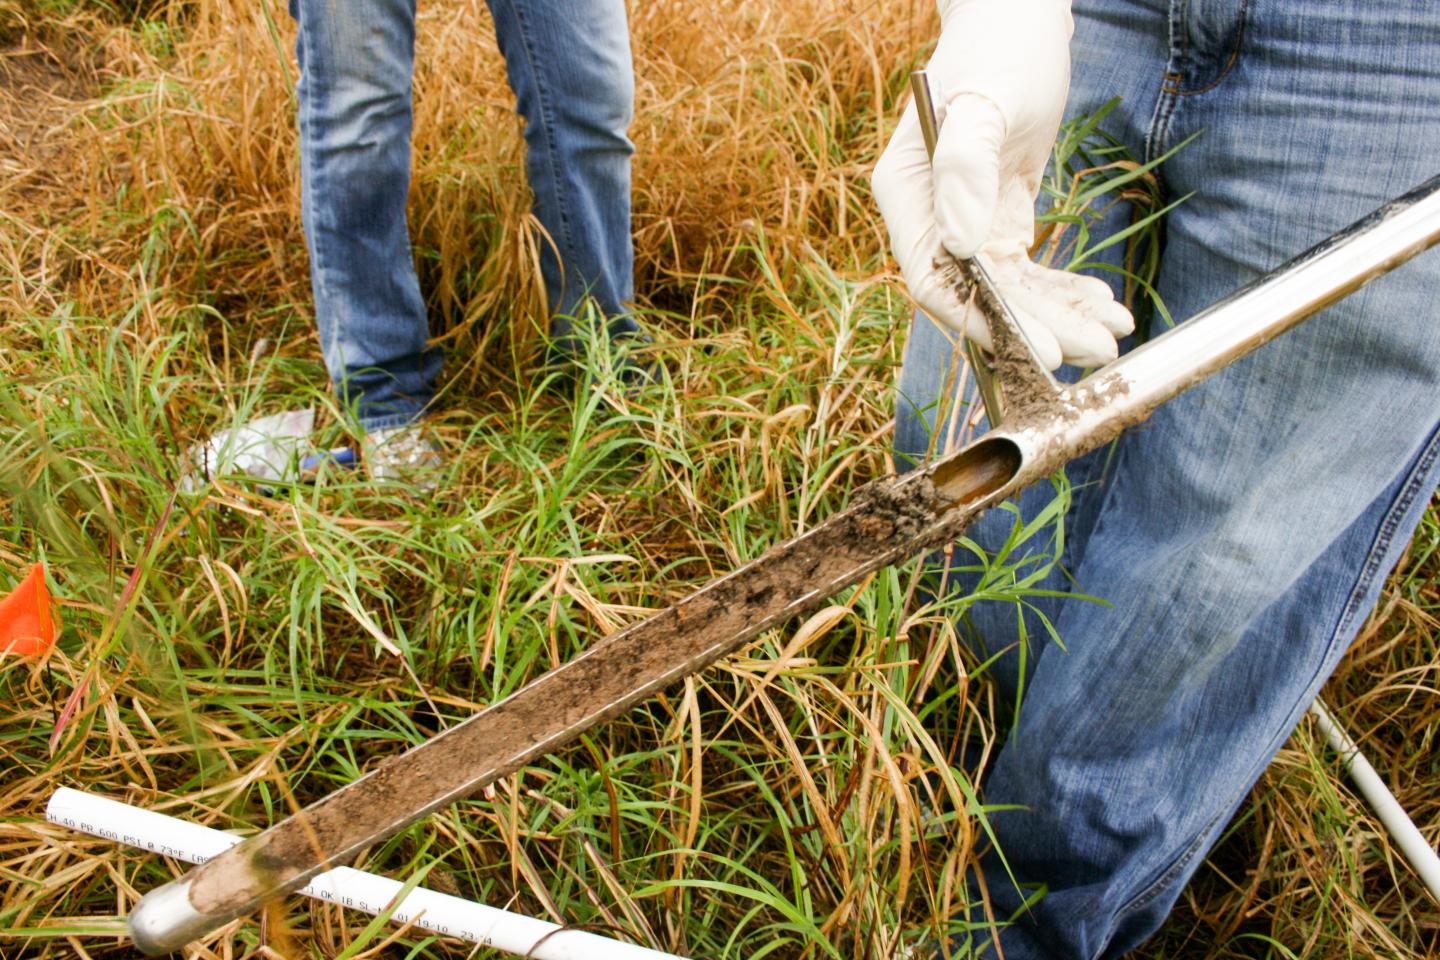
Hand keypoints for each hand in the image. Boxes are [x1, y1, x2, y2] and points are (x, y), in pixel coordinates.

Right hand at [872, 0, 1132, 369]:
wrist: (1019, 17)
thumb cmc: (997, 50)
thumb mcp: (983, 103)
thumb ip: (965, 168)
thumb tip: (959, 243)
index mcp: (907, 195)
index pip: (933, 280)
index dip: (982, 321)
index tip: (1037, 349)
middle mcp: (929, 218)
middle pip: (978, 295)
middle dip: (1038, 327)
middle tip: (1095, 351)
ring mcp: (965, 221)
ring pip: (1010, 290)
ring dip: (1060, 316)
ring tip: (1113, 333)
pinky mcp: (1000, 218)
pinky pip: (1030, 269)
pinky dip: (1065, 289)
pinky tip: (1103, 302)